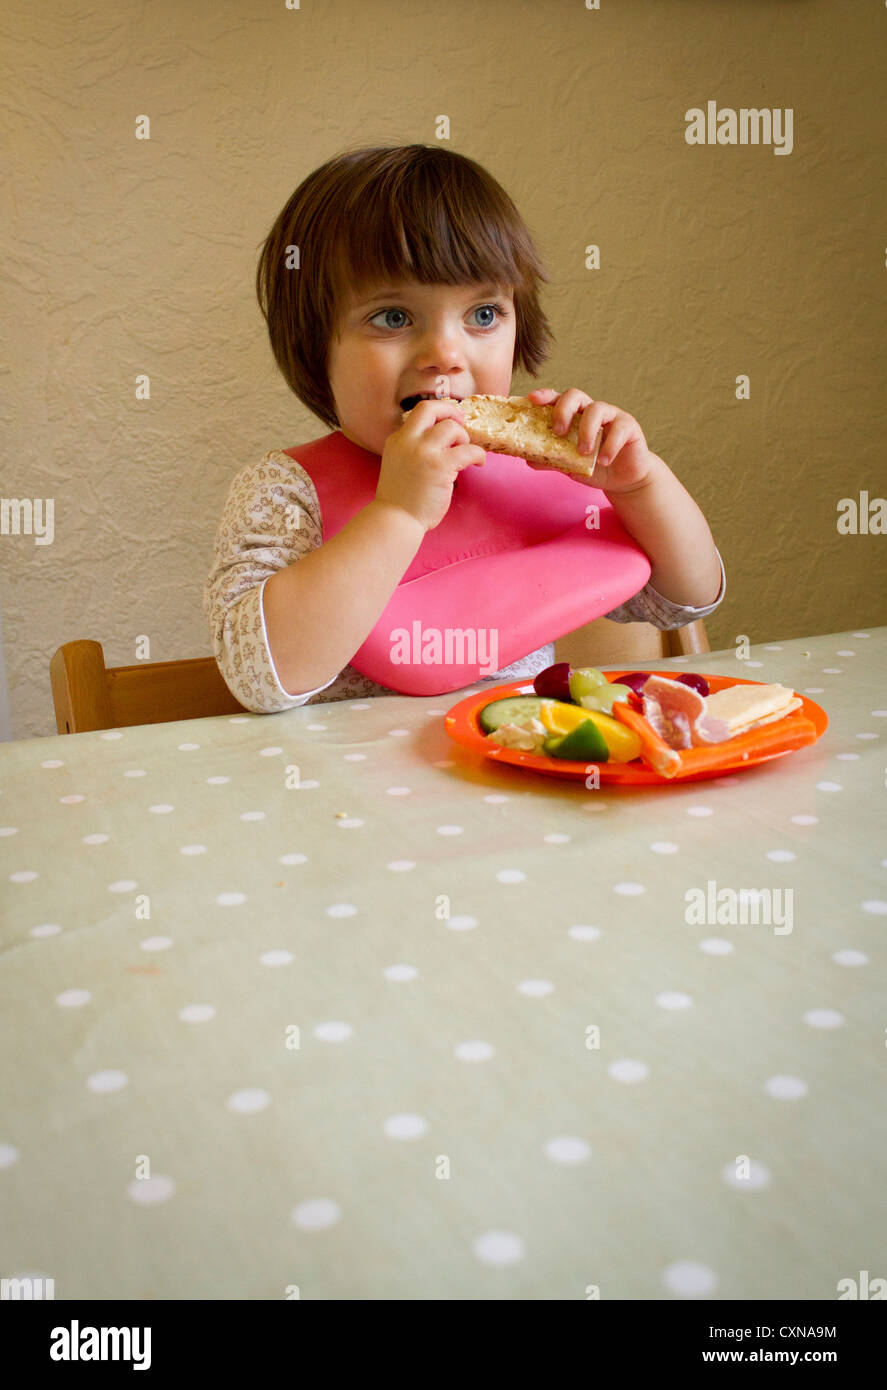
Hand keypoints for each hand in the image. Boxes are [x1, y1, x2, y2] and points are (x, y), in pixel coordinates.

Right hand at [376, 398, 485, 532]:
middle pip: (432, 409)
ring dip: (464, 437)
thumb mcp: (398, 464)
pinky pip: (468, 450)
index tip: (449, 419)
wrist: (396, 520)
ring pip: (452, 427)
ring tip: (465, 453)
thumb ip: (412, 449)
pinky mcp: (440, 466)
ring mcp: (424, 452)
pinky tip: (478, 463)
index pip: (420, 413)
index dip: (439, 411)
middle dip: (452, 412)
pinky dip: (478, 454)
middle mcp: (408, 440)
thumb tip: (441, 443)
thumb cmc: (400, 500)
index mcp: (397, 440)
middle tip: (462, 424)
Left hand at [527, 387, 655, 494]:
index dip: (545, 395)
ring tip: (583, 452)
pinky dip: (609, 446)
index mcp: (574, 416)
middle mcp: (591, 410)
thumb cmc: (594, 467)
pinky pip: (619, 429)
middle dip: (564, 410)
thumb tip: (528, 460)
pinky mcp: (629, 426)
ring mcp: (611, 415)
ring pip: (597, 409)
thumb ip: (551, 460)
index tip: (532, 399)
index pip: (558, 398)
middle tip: (559, 432)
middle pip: (575, 395)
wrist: (621, 480)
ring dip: (586, 431)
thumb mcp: (569, 465)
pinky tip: (603, 461)